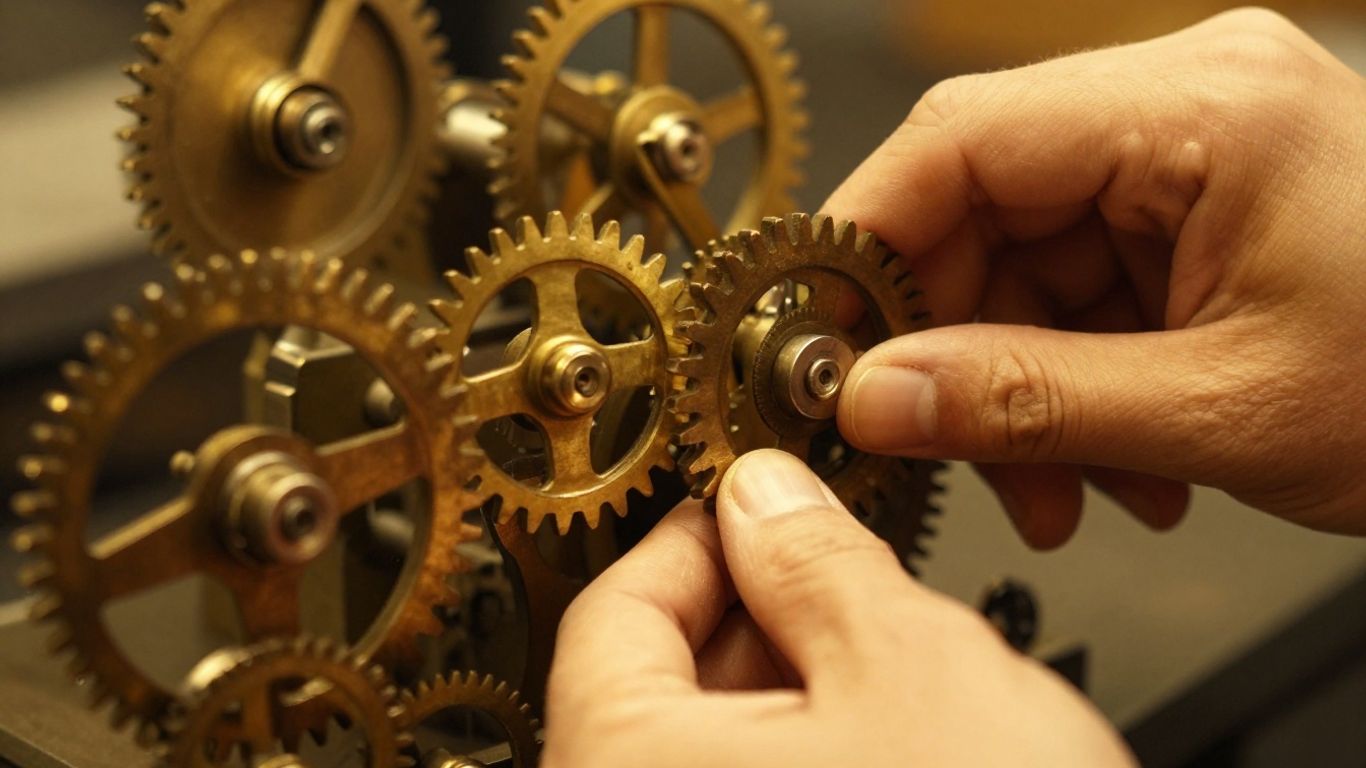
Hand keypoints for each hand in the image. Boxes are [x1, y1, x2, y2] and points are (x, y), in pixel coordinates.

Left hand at [543, 451, 1133, 766]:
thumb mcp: (913, 670)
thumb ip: (821, 563)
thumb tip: (770, 498)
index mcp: (624, 766)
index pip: (613, 611)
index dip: (697, 537)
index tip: (755, 504)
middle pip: (656, 685)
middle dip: (757, 616)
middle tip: (837, 570)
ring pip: (713, 754)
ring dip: (794, 696)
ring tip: (887, 668)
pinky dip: (810, 763)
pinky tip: (892, 749)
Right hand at [825, 8, 1365, 546]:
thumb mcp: (1219, 409)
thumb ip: (1024, 402)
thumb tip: (876, 396)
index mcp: (1203, 107)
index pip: (963, 139)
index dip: (865, 241)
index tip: (814, 335)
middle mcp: (1190, 104)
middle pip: (982, 204)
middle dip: (952, 342)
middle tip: (931, 442)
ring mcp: (1195, 152)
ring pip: (1025, 259)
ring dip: (1017, 382)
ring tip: (1058, 488)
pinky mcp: (1201, 207)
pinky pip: (1083, 283)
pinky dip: (1072, 376)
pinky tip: (1110, 460)